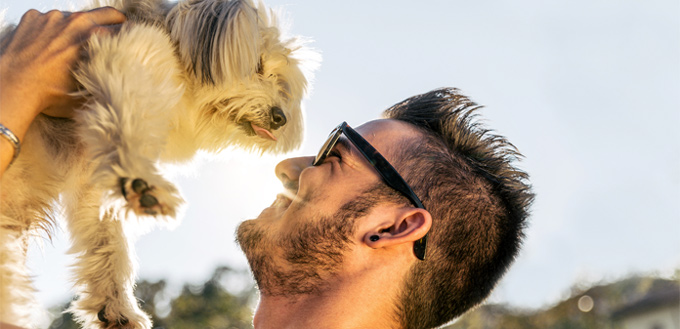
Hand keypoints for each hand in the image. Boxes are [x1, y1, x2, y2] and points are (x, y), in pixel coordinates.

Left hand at [0, 7, 124, 175]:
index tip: (134, 40)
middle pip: (104, 13)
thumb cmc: (47, 95)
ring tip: (77, 42)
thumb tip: (115, 87)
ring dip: (79, 26)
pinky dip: (52, 28)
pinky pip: (48, 19)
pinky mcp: (31, 18)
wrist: (9, 88)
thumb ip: (102, 84)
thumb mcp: (84, 95)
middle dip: (116, 20)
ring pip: (74, 17)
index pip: (121, 31)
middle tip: (121, 27)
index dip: (130, 36)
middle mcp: (73, 22)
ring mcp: (50, 17)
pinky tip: (49, 44)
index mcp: (91, 39)